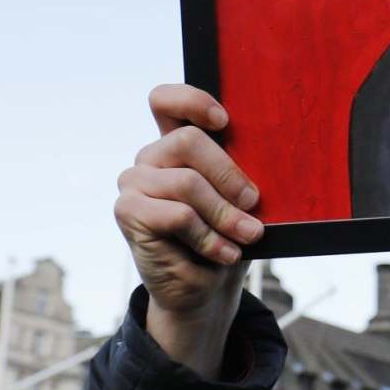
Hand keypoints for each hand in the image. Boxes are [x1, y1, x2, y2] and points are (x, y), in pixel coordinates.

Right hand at [115, 85, 263, 376]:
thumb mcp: (241, 202)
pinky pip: (178, 214)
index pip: (166, 101)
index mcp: (176, 144)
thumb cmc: (228, 238)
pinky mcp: (128, 212)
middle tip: (254, 203)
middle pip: (188, 140)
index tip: (225, 121)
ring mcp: (134, 183)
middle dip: (229, 174)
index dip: (192, 100)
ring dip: (224, 214)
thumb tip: (262, 172)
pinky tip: (225, 252)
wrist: (206, 289)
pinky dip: (208, 236)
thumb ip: (241, 177)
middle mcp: (151, 157)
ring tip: (248, 236)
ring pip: (187, 183)